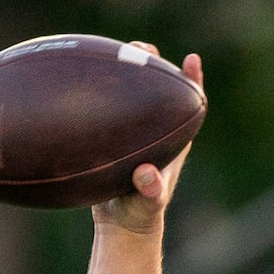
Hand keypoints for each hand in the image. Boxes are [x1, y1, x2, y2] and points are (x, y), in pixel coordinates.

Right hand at [91, 44, 202, 237]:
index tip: (192, 59)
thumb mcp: (147, 204)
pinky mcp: (115, 139)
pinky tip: (81, 77)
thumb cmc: (140, 214)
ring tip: (116, 50)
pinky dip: (101, 93)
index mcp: (174, 142)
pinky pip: (109, 110)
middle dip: (155, 67)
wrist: (121, 225)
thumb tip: (147, 175)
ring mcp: (136, 134)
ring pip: (134, 96)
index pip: (190, 106)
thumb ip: (150, 190)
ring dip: (128, 73)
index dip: (192, 82)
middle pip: (161, 92)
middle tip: (141, 48)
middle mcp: (158, 133)